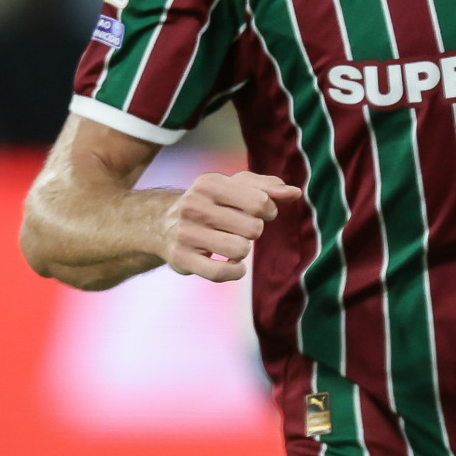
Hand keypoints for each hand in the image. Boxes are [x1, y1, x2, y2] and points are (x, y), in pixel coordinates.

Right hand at [164, 171, 300, 280]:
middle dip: (253, 230)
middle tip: (238, 228)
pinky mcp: (181, 258)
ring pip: (240, 250)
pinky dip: (235, 271)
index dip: (268, 210)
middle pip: (254, 228)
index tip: (259, 212)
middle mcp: (194, 205)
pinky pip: (222, 272)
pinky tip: (233, 264)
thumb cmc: (210, 202)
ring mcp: (186, 233)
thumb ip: (267, 186)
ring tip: (230, 243)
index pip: (260, 202)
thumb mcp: (234, 186)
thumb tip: (294, 193)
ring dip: (242, 251)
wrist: (160, 224)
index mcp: (210, 183)